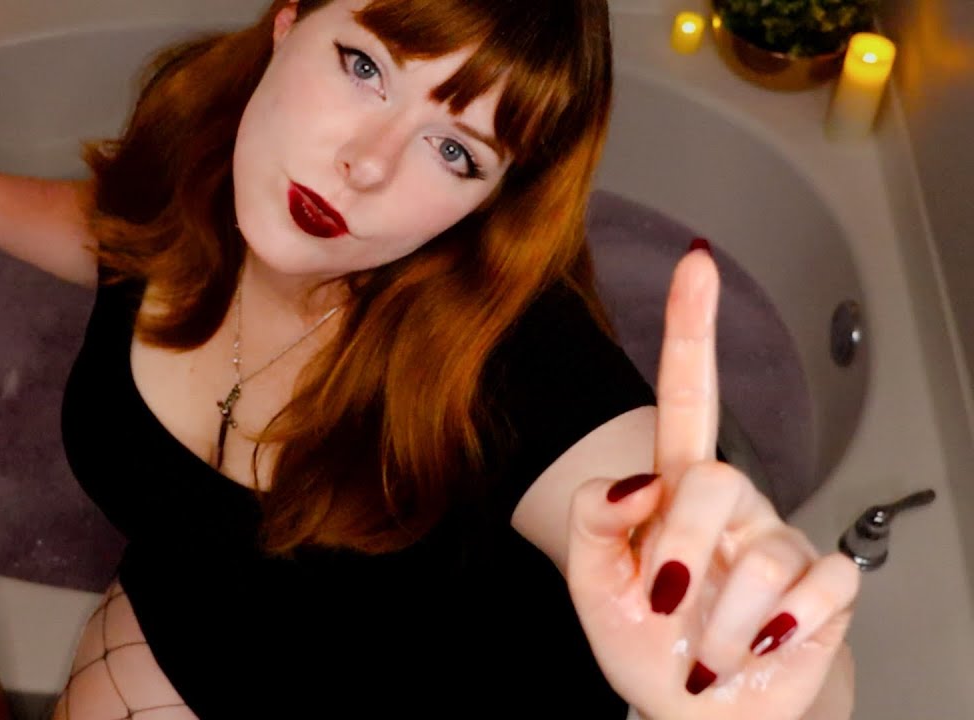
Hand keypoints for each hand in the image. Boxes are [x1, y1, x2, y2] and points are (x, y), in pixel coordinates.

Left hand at [566, 244, 860, 719]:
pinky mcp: (826, 588)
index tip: (699, 262)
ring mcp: (783, 542)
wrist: (696, 712)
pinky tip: (762, 646)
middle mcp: (734, 504)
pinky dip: (773, 636)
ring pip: (758, 556)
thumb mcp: (592, 581)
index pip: (689, 397)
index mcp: (674, 491)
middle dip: (681, 548)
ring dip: (716, 624)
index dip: (693, 328)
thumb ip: (593, 520)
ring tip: (705, 647)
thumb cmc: (646, 640)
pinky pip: (813, 592)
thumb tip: (641, 482)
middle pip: (714, 478)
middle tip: (666, 602)